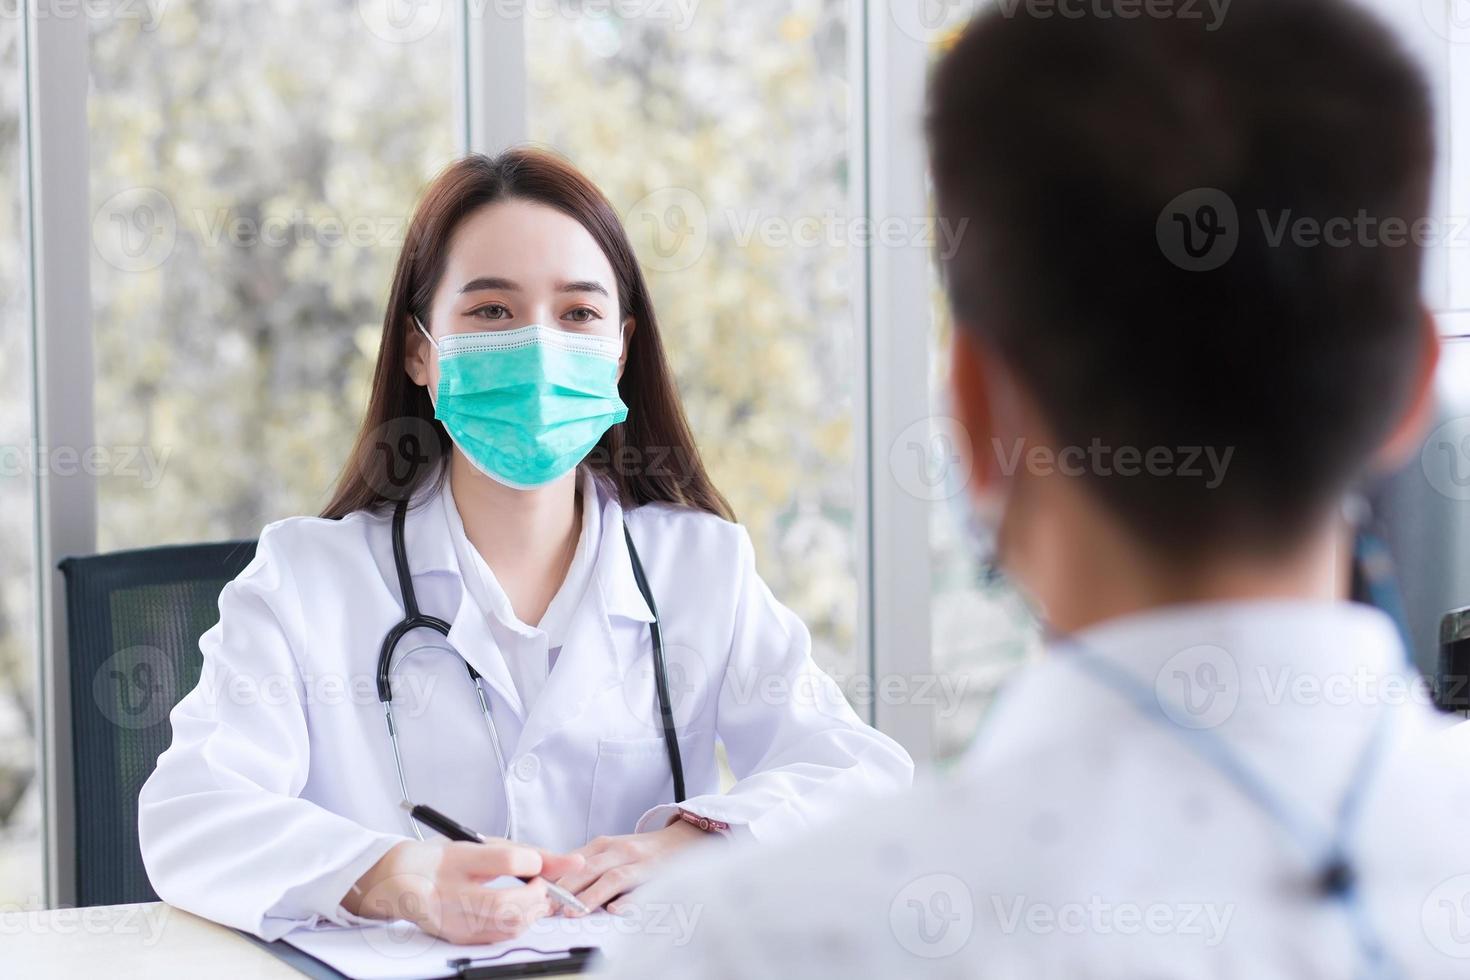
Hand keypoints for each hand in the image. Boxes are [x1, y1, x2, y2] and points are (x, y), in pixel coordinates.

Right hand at [344, 839, 584, 944]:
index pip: (506, 861)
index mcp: (454, 860)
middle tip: (543, 884)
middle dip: (537, 897)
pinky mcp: (457, 938)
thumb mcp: (481, 844)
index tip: (538, 863)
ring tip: (535, 897)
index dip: (532, 862)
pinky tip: (521, 911)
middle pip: (506, 904)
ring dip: (532, 912)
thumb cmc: (443, 859)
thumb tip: (573, 862)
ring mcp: (451, 921)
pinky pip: (499, 937)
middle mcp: (449, 893)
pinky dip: (519, 924)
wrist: (401, 880)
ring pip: (507, 925)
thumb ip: (527, 852)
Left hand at [552, 818, 710, 914]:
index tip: (536, 895)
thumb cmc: (642, 851)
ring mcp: (639, 863)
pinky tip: (616, 910)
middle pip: (588, 868)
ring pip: (612, 877)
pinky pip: (643, 890)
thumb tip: (555, 884)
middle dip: (566, 889)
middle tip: (548, 908)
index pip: (573, 861)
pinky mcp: (658, 876)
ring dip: (591, 896)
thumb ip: (588, 863)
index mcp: (605, 845)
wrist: (684, 840)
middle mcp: (620, 851)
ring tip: (573, 912)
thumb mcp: (613, 850)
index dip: (554, 878)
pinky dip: (629, 901)